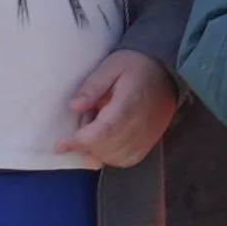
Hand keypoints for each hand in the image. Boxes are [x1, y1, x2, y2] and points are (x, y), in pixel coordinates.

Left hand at [58, 50, 180, 166]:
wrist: (167, 72)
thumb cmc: (136, 66)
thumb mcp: (112, 65)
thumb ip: (92, 85)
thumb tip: (74, 107)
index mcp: (128, 104)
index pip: (102, 131)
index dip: (79, 142)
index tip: (59, 145)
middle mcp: (139, 125)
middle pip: (107, 148)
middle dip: (85, 145)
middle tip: (80, 126)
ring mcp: (147, 137)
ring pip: (115, 158)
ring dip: (97, 152)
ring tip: (92, 133)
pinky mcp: (149, 143)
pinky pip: (127, 160)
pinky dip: (111, 158)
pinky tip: (104, 145)